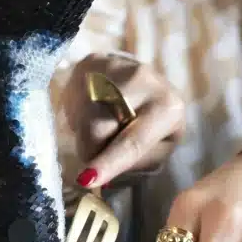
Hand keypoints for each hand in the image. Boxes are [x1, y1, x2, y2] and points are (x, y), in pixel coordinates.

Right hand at [63, 53, 184, 187]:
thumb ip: (136, 161)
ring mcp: (116, 67)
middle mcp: (144, 81)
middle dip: (92, 151)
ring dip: (83, 135)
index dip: (109, 162)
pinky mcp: (93, 61)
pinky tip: (91, 111)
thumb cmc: (155, 125)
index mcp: (168, 107)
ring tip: (99, 130)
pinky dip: (78, 115)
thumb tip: (101, 173)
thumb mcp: (159, 148)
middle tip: (100, 154)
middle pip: (98, 130)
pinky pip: (73, 99)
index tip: (87, 180)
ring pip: (82, 116)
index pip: (133, 142)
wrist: (146, 84)